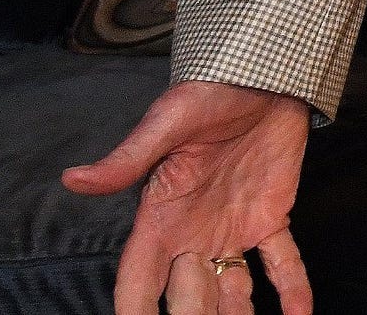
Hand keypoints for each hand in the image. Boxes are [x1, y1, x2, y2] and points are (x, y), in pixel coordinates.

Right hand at [62, 81, 314, 313]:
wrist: (265, 74)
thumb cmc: (208, 92)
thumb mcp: (167, 122)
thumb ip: (127, 160)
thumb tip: (73, 179)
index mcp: (160, 219)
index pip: (138, 282)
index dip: (137, 313)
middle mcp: (192, 235)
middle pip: (187, 298)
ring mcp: (232, 230)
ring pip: (233, 292)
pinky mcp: (271, 217)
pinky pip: (282, 262)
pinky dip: (293, 290)